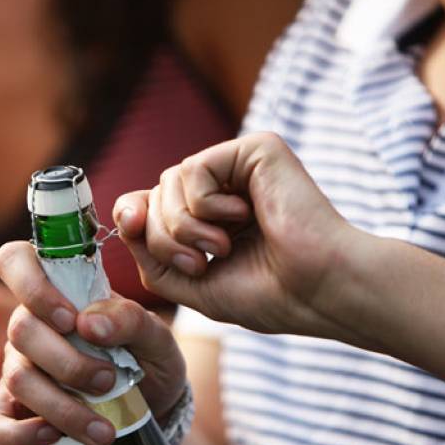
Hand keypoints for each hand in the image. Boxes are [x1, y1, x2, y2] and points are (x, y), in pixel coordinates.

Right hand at [0, 241, 185, 444]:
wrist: (155, 408)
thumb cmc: (149, 359)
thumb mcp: (157, 336)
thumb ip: (130, 319)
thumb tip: (89, 323)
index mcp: (59, 292)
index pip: (14, 261)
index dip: (33, 286)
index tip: (72, 319)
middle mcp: (30, 325)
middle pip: (20, 330)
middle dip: (68, 362)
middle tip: (109, 380)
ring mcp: (18, 367)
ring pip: (16, 379)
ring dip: (62, 407)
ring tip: (103, 429)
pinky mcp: (13, 411)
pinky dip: (19, 434)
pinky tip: (54, 436)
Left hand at [114, 132, 357, 337]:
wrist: (318, 291)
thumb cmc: (268, 295)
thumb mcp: (191, 284)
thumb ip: (151, 255)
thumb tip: (126, 215)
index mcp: (212, 217)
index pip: (151, 203)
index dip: (133, 216)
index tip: (133, 230)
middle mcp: (224, 188)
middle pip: (155, 195)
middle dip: (163, 236)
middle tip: (200, 263)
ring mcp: (240, 167)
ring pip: (168, 181)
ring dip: (183, 226)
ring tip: (222, 248)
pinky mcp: (255, 150)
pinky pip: (193, 169)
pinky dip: (204, 204)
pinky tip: (241, 217)